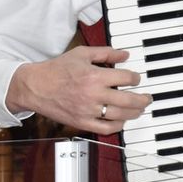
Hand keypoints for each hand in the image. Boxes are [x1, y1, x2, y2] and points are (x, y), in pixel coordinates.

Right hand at [6, 46, 147, 135]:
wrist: (35, 86)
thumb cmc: (57, 69)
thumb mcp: (82, 54)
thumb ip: (106, 53)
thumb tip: (125, 55)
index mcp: (95, 76)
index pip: (127, 78)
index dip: (136, 77)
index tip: (136, 78)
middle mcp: (93, 94)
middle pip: (129, 100)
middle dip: (143, 99)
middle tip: (147, 98)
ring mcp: (88, 110)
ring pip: (120, 115)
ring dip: (134, 113)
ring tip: (139, 109)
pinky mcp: (81, 122)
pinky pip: (106, 128)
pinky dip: (118, 125)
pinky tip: (123, 120)